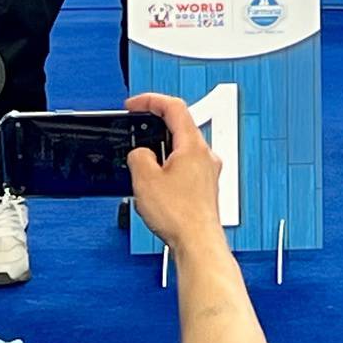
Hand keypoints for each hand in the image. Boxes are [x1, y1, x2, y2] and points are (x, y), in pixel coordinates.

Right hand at [125, 93, 225, 253]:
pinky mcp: (206, 187)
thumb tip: (141, 154)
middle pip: (180, 128)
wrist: (197, 242)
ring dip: (161, 153)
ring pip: (182, 149)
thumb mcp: (145, 180)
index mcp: (193, 145)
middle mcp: (206, 155)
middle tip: (135, 134)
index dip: (151, 100)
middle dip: (154, 129)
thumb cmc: (180, 215)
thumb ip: (138, 156)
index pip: (174, 107)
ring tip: (143, 171)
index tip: (134, 104)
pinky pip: (185, 168)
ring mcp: (208, 171)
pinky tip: (157, 188)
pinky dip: (169, 169)